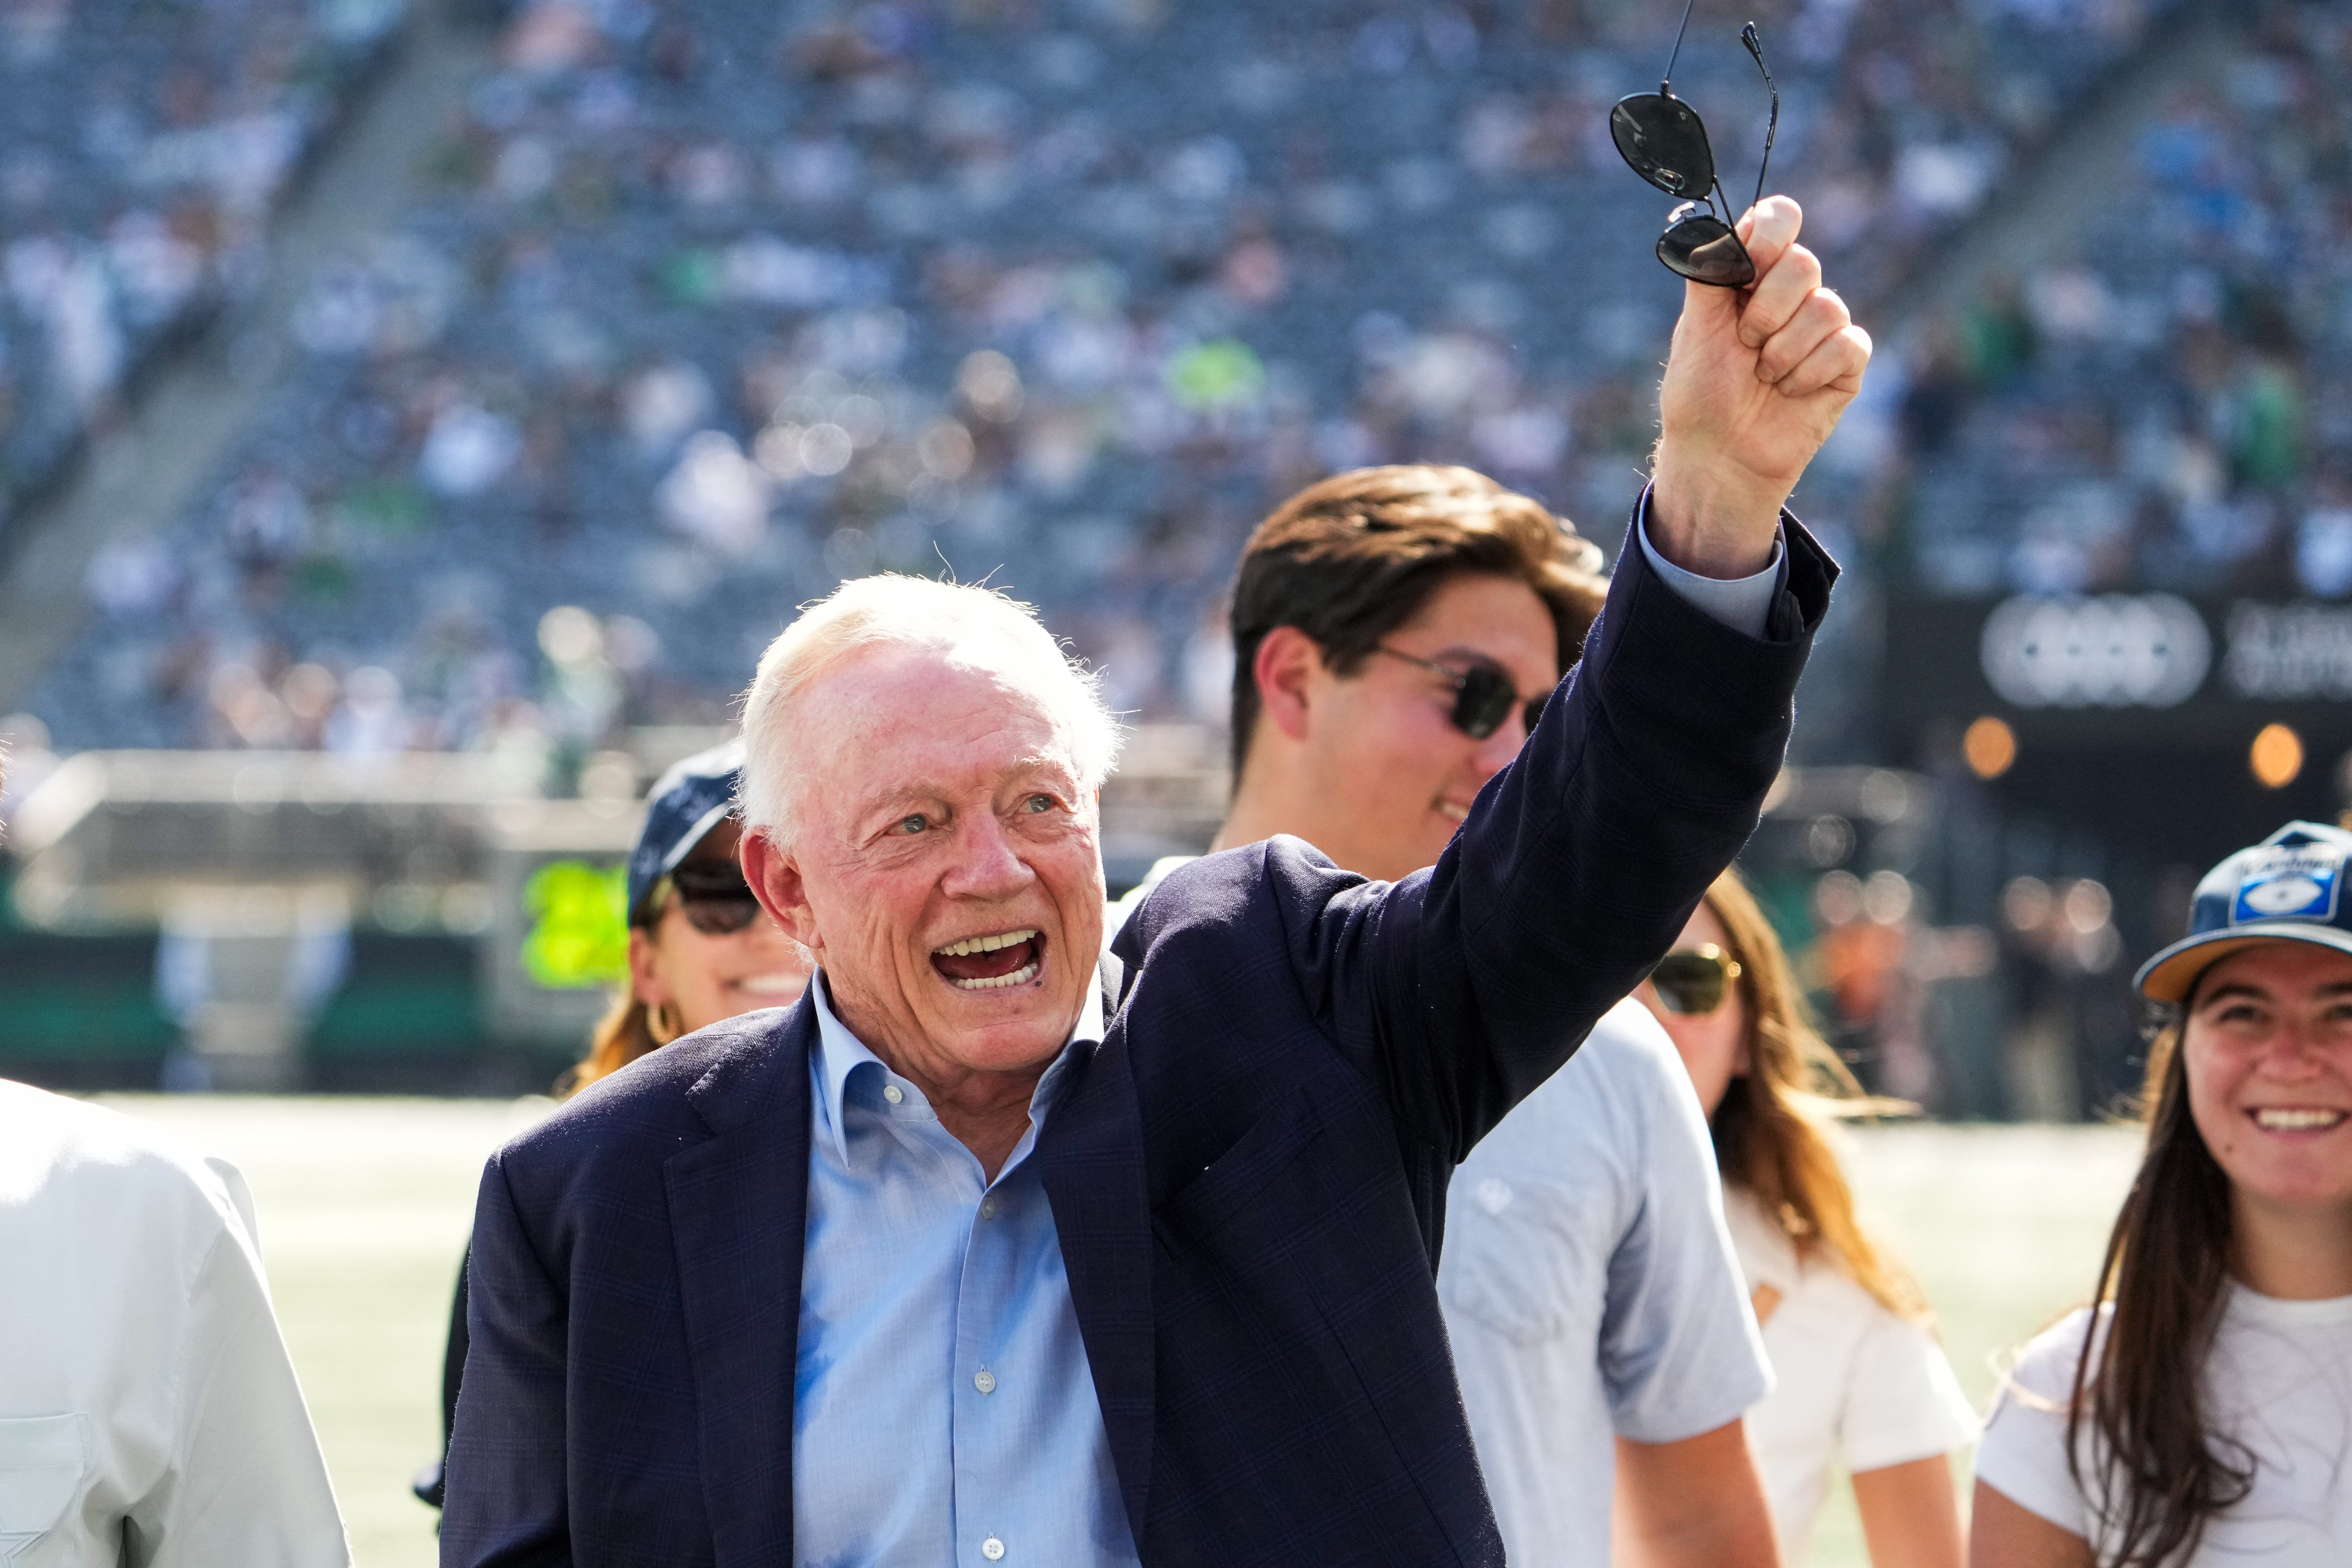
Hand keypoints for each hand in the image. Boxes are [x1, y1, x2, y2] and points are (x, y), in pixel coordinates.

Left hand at [1649, 196, 1869, 577]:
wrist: (1717, 455)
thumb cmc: (1700, 394)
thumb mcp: (1694, 330)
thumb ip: (1706, 275)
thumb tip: (1707, 226)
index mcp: (1752, 275)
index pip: (1779, 219)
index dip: (1770, 234)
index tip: (1747, 268)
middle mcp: (1791, 294)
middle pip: (1803, 263)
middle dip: (1766, 311)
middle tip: (1745, 343)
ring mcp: (1822, 327)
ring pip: (1826, 307)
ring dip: (1783, 351)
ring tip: (1763, 377)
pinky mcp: (1846, 363)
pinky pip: (1847, 345)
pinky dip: (1810, 372)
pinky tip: (1790, 392)